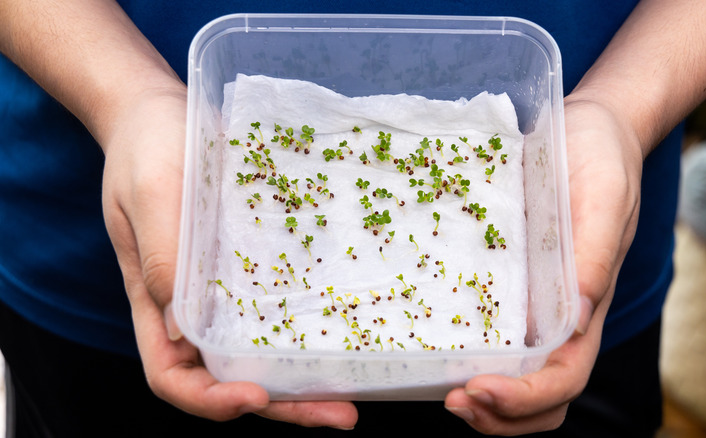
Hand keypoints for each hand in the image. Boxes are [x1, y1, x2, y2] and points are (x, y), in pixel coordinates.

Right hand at [100, 86, 357, 427]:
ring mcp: (225, 287)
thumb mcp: (148, 195)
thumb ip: (161, 259)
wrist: (161, 112)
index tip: (254, 396)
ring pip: (263, 352)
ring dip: (306, 379)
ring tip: (357, 391)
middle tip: (340, 414)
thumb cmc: (144, 150)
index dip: (209, 400)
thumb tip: (186, 333)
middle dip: (284, 406)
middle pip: (231, 378)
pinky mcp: (253, 262)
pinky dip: (310, 330)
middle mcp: (192, 306)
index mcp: (154, 302)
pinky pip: (281, 306)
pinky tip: (348, 334)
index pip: (173, 376)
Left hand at [443, 98, 643, 434]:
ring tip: (437, 389)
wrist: (590, 129)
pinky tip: (430, 345)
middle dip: (498, 415)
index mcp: (587, 307)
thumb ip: (594, 256)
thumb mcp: (604, 198)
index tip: (478, 388)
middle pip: (539, 396)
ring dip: (481, 398)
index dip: (525, 398)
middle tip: (451, 401)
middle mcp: (558, 317)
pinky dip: (464, 353)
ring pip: (513, 375)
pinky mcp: (508, 280)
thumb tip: (573, 319)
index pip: (564, 378)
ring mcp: (532, 303)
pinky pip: (488, 330)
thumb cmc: (604, 160)